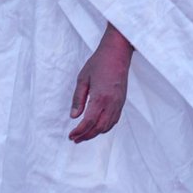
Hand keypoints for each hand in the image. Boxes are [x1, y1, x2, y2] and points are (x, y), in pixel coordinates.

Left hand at [69, 25, 132, 142]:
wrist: (118, 53)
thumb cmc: (99, 63)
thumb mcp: (83, 78)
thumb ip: (78, 99)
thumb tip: (74, 116)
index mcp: (100, 97)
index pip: (89, 122)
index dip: (79, 131)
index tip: (71, 135)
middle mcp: (111, 103)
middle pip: (99, 128)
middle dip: (86, 136)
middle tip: (75, 139)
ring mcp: (118, 103)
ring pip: (107, 126)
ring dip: (95, 133)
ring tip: (83, 136)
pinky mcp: (121, 102)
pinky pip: (114, 120)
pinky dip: (104, 128)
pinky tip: (97, 127)